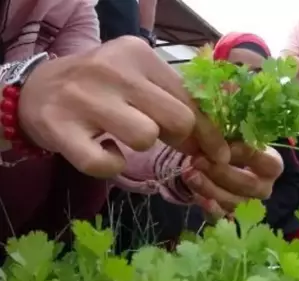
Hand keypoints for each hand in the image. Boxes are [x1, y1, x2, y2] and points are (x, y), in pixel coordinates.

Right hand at [18, 36, 227, 177]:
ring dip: (140, 148)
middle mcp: (113, 70)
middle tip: (161, 138)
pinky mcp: (61, 129)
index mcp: (138, 54)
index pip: (191, 100)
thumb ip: (174, 102)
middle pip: (178, 120)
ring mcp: (85, 99)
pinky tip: (103, 150)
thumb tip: (213, 143)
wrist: (38, 89)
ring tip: (122, 136)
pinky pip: (106, 164)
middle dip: (178, 138)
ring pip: (146, 138)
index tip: (218, 153)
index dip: (209, 132)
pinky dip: (111, 165)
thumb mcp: (138, 81)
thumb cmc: (102, 88)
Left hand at [180, 142, 283, 216]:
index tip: (225, 145)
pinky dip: (208, 206)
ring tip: (189, 172)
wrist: (205, 157)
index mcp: (272, 164)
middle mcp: (263, 186)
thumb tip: (225, 148)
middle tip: (199, 160)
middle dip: (223, 173)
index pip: (271, 165)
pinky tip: (196, 196)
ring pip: (232, 202)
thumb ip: (231, 138)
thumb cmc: (223, 141)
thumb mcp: (228, 133)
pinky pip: (219, 215)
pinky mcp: (226, 212)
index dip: (248, 155)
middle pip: (250, 186)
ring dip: (209, 187)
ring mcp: (245, 202)